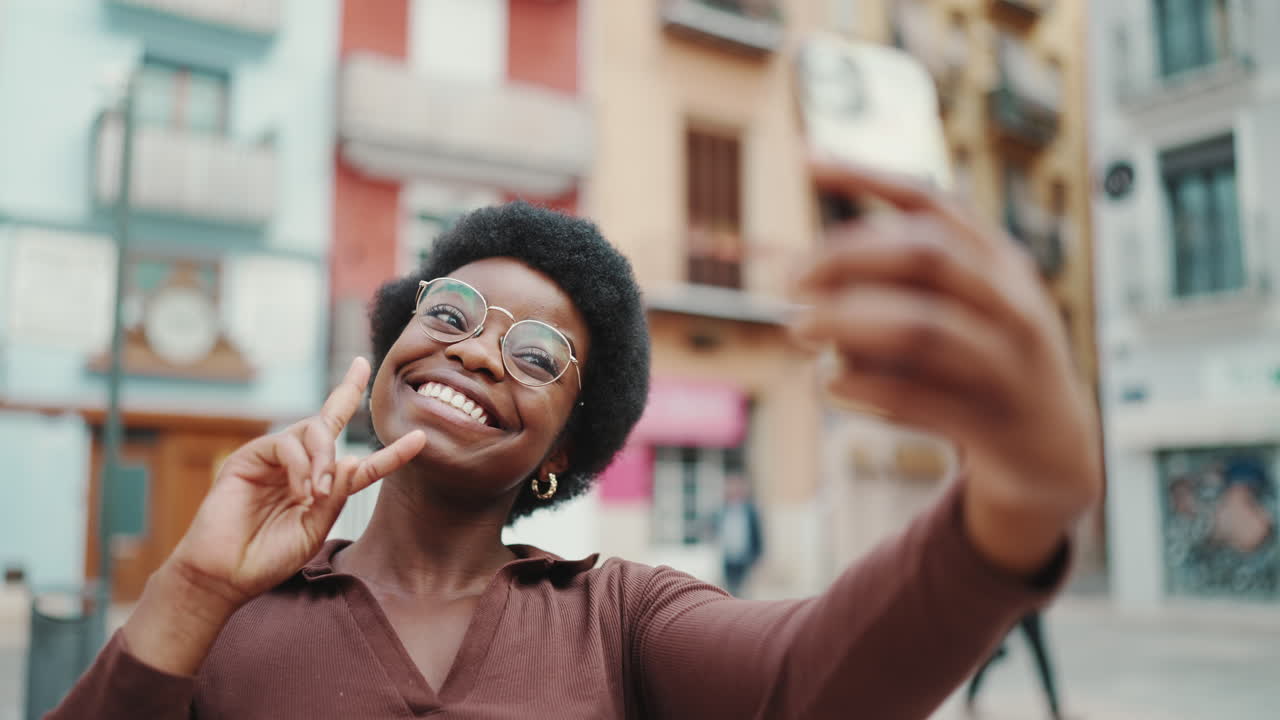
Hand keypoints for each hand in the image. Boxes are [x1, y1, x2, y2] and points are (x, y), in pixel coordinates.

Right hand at [167, 357, 425, 610]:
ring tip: (318, 492)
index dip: (391, 452)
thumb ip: (336, 496)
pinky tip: (301, 490)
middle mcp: (301, 467)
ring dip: (325, 457)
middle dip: (348, 389)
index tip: (422, 437)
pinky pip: (286, 443)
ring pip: (313, 429)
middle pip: (329, 418)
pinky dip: (301, 465)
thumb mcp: (314, 530)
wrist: (226, 575)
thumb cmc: (269, 558)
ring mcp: (275, 459)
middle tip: (361, 385)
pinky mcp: (250, 457)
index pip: (361, 464)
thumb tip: (354, 459)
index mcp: (321, 488)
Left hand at [793, 161, 1101, 574]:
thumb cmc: (983, 365)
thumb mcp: (963, 308)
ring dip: (848, 324)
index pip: (931, 203)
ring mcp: (1008, 364)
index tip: (805, 164)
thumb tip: (803, 267)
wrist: (1054, 450)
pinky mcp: (992, 422)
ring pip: (923, 328)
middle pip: (925, 257)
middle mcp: (1011, 302)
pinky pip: (920, 398)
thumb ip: (902, 283)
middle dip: (846, 259)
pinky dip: (866, 388)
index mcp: (1000, 262)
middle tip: (790, 278)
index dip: (866, 178)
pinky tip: (829, 384)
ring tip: (798, 329)